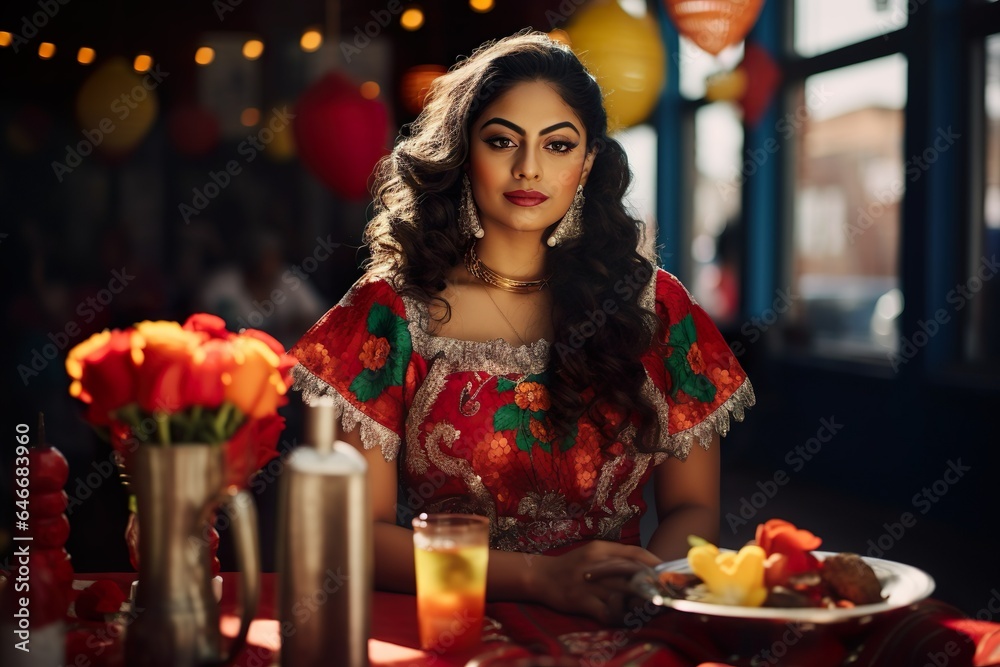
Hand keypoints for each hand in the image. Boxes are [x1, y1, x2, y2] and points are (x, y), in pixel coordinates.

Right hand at [528, 541, 660, 623]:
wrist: (541, 576)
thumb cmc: (570, 565)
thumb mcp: (593, 552)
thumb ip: (615, 557)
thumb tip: (643, 566)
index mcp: (601, 549)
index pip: (635, 553)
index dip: (654, 564)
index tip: (666, 574)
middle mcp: (597, 564)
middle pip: (633, 574)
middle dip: (652, 586)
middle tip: (663, 595)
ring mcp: (589, 583)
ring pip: (624, 594)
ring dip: (640, 604)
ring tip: (650, 609)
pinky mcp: (581, 601)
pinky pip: (608, 611)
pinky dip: (620, 616)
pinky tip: (626, 618)